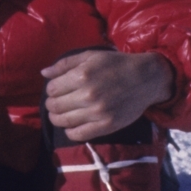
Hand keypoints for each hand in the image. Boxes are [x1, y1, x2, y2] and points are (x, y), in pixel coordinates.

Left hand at [41, 50, 174, 141]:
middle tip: (56, 103)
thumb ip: (65, 64)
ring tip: (60, 114)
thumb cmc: (116, 64)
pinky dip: (70, 132)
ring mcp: (98, 112)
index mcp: (82, 75)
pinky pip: (79, 134)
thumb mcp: (90, 56)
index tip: (57, 90)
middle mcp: (88, 95)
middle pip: (55, 106)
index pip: (52, 89)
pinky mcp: (107, 126)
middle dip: (51, 105)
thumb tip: (44, 73)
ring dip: (57, 118)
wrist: (146, 78)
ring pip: (64, 121)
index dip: (51, 89)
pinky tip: (71, 126)